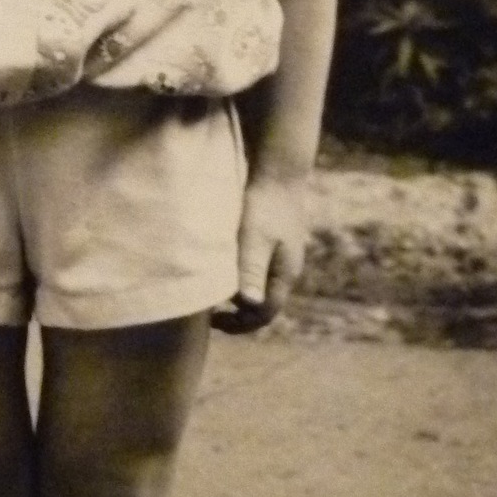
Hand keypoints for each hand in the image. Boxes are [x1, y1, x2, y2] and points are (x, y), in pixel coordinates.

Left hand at [213, 173, 310, 333]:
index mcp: (284, 274)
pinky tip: (223, 271)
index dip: (240, 325)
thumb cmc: (266, 203)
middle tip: (210, 315)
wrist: (279, 171)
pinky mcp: (273, 244)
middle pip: (264, 305)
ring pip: (261, 289)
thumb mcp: (255, 237)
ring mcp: (281, 257)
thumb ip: (252, 269)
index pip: (265, 314)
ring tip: (213, 295)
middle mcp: (286, 270)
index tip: (214, 322)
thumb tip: (250, 304)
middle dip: (239, 316)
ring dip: (239, 297)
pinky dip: (241, 280)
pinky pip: (257, 272)